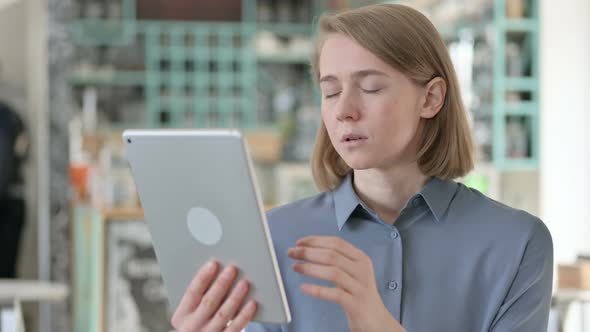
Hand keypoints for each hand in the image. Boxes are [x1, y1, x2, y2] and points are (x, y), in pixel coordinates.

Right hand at [171, 260, 256, 331]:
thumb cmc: (198, 320)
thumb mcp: (191, 310)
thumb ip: (201, 295)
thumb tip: (219, 271)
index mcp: (182, 315)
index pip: (192, 293)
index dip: (203, 277)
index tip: (214, 264)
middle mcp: (193, 326)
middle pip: (208, 302)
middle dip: (221, 284)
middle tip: (232, 269)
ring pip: (223, 314)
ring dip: (235, 297)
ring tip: (244, 283)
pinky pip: (235, 327)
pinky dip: (244, 315)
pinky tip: (252, 303)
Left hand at [288, 236, 404, 331]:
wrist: (377, 320)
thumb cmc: (358, 294)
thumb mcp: (352, 272)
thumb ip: (337, 260)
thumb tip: (309, 249)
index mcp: (361, 258)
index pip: (337, 243)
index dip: (316, 241)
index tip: (299, 243)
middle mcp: (362, 270)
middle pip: (332, 255)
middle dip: (308, 252)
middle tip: (291, 253)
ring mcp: (360, 287)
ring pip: (333, 272)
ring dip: (310, 268)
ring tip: (295, 267)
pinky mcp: (356, 304)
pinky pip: (335, 294)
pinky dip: (317, 290)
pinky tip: (304, 287)